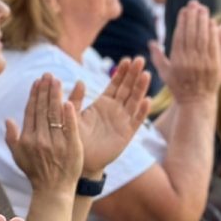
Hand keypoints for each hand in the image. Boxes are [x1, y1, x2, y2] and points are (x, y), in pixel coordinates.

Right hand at [5, 74, 85, 196]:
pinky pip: (70, 128)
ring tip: (57, 81)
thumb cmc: (35, 173)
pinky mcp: (71, 147)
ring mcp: (56, 143)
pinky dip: (69, 115)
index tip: (38, 82)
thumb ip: (11, 137)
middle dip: (45, 90)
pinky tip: (69, 101)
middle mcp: (40, 139)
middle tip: (48, 75)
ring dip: (55, 96)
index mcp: (27, 139)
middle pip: (43, 109)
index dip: (34, 95)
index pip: (31, 111)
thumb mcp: (18, 156)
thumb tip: (7, 120)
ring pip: (55, 115)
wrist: (52, 190)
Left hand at [77, 57, 151, 174]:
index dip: (121, 72)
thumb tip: (79, 81)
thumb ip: (76, 100)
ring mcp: (122, 121)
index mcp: (103, 103)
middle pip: (127, 89)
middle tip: (139, 60)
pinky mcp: (126, 134)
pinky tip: (146, 101)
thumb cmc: (76, 138)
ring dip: (140, 88)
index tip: (127, 59)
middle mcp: (115, 110)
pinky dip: (142, 111)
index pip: (115, 84)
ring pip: (134, 101)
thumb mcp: (73, 116)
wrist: (81, 161)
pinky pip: (136, 121)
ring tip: (145, 74)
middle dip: (133, 74)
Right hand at [148, 1, 220, 102]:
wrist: (196, 102)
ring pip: (203, 36)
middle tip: (195, 4)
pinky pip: (213, 44)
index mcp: (176, 61)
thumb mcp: (164, 73)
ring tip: (203, 9)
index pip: (180, 36)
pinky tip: (212, 22)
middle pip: (191, 33)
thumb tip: (151, 42)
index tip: (184, 10)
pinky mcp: (214, 64)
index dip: (182, 21)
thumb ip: (158, 56)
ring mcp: (202, 62)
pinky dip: (213, 32)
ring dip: (203, 20)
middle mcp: (189, 60)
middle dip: (193, 16)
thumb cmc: (178, 87)